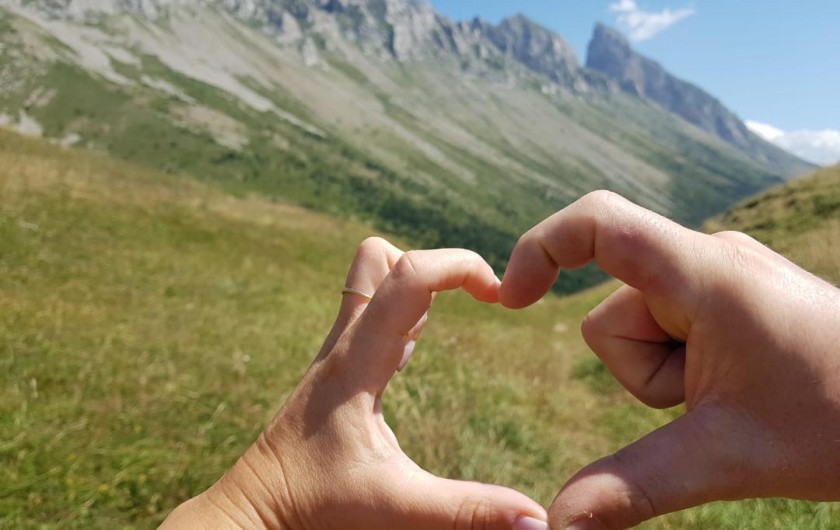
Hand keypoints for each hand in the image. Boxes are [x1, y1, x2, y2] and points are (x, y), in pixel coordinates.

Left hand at [160, 238, 547, 529]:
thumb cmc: (314, 504)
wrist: (256, 510)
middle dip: (434, 264)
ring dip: (420, 283)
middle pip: (380, 259)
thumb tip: (537, 521)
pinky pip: (375, 313)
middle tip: (476, 296)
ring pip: (373, 280)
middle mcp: (345, 344)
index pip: (408, 275)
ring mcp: (340, 352)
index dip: (460, 266)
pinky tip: (423, 341)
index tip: (500, 296)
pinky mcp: (341, 367)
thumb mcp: (396, 506)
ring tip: (465, 313)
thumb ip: (467, 511)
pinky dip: (408, 309)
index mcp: (357, 361)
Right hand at [500, 191, 839, 529]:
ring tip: (729, 396)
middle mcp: (706, 262)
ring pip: (636, 331)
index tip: (510, 299)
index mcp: (704, 276)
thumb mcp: (728, 455)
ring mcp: (717, 280)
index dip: (539, 248)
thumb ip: (631, 485)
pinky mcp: (724, 300)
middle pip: (610, 314)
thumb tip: (557, 523)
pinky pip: (666, 332)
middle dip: (640, 371)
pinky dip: (679, 367)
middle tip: (710, 401)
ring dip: (663, 375)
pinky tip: (732, 386)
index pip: (599, 223)